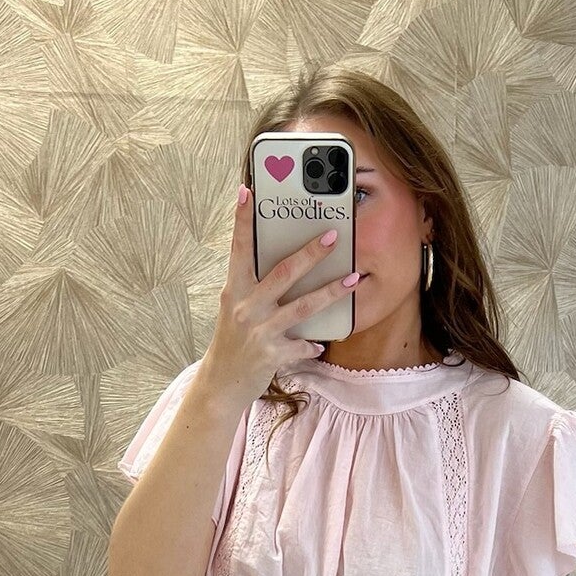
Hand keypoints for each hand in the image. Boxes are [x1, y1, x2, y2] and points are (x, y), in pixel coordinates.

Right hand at [202, 184, 358, 405]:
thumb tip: (284, 264)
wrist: (222, 384)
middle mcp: (246, 307)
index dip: (243, 220)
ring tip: (353, 278)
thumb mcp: (236, 309)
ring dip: (330, 292)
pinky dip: (312, 344)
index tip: (247, 191)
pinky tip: (322, 343)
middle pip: (283, 273)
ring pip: (302, 307)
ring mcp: (259, 331)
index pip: (240, 249)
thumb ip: (255, 287)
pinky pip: (301, 345)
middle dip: (311, 252)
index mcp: (235, 290)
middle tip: (333, 235)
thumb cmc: (233, 342)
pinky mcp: (271, 354)